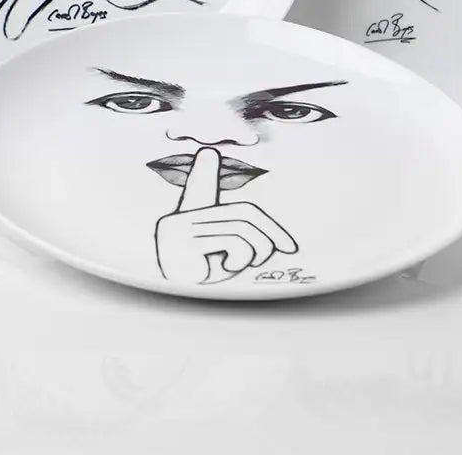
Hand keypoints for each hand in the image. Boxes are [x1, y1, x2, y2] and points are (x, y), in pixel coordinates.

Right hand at [154, 147, 296, 284]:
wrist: (175, 309)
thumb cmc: (200, 279)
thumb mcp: (219, 252)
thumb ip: (235, 229)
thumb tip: (239, 201)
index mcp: (189, 217)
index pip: (199, 187)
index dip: (205, 170)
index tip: (208, 152)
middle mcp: (181, 220)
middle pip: (242, 213)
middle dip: (271, 232)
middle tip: (285, 248)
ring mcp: (180, 232)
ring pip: (243, 230)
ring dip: (255, 252)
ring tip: (238, 265)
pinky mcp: (185, 246)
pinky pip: (233, 243)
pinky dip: (239, 261)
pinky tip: (220, 270)